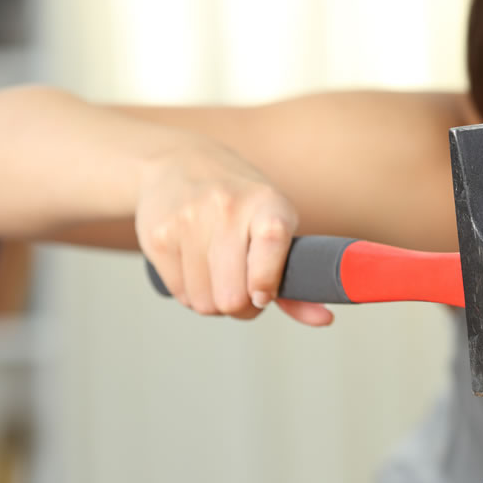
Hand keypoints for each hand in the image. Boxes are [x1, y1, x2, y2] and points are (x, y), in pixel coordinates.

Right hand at [135, 138, 332, 325]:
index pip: (272, 242)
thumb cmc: (241, 204)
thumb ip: (297, 277)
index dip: (266, 281)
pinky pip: (180, 294)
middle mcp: (228, 207)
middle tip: (243, 292)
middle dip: (241, 307)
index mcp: (268, 203)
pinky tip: (195, 268)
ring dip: (214, 302)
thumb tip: (324, 319)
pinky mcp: (158, 236)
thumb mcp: (275, 224)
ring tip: (218, 276)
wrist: (177, 163)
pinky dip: (191, 293)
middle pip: (232, 296)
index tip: (263, 296)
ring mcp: (189, 220)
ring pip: (204, 302)